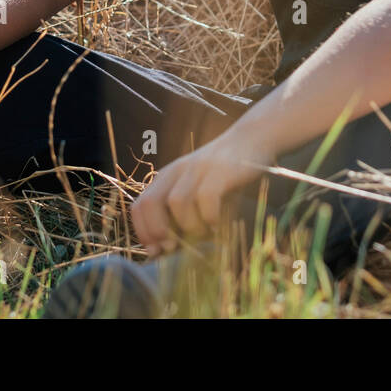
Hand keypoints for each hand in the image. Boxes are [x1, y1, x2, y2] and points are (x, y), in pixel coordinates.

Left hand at [130, 125, 275, 256]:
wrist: (252, 138)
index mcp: (167, 178)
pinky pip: (206, 197)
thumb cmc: (224, 176)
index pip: (139, 206)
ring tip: (205, 233)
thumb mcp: (199, 194)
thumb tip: (167, 251)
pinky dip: (209, 217)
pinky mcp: (220, 170)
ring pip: (176, 203)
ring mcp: (197, 169)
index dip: (143, 232)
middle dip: (157, 231)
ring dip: (188, 226)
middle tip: (174, 247)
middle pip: (149, 203)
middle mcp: (177, 172)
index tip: (157, 252)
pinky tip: (217, 224)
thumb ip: (183, 216)